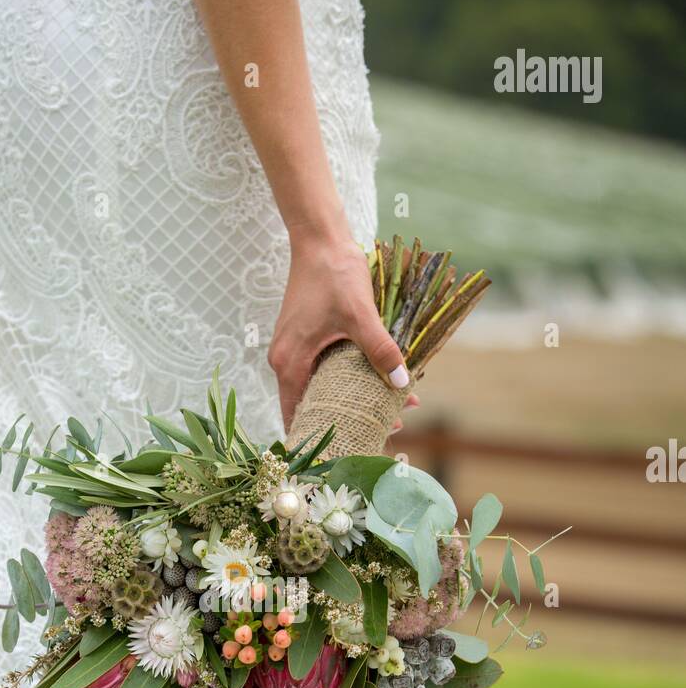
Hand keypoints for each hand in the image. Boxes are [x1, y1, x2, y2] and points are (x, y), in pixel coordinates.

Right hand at [269, 223, 419, 434]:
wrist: (320, 239)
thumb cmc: (335, 274)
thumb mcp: (361, 314)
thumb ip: (380, 349)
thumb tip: (402, 384)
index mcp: (290, 363)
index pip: (298, 417)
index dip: (323, 436)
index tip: (353, 448)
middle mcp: (285, 362)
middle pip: (313, 406)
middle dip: (348, 419)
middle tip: (387, 426)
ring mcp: (294, 351)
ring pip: (322, 388)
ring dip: (352, 398)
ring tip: (392, 405)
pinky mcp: (305, 340)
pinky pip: (324, 371)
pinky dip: (348, 379)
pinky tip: (377, 379)